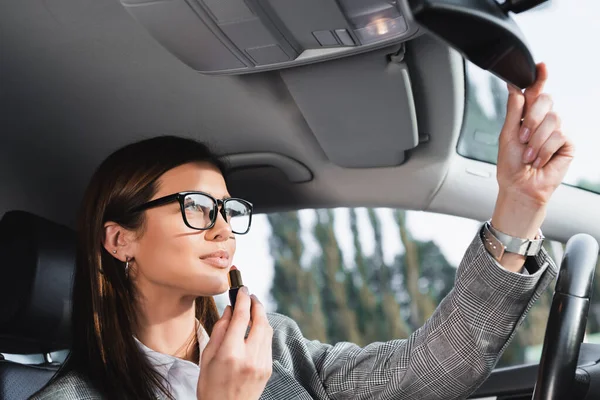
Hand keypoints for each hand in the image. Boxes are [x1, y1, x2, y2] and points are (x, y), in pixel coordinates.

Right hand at [197, 288, 272, 399]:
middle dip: (256, 304)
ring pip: (267, 330)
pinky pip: (268, 343)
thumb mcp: (207, 357)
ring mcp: (261, 363)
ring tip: (252, 310)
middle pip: (259, 320)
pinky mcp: (268, 369)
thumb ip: (219, 330)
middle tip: (249, 296)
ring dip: (261, 316)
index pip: (241, 316)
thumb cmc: (210, 386)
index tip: (242, 288)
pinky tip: (255, 329)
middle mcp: (249, 357)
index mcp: (230, 353)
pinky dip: (263, 331)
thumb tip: (229, 309)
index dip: (242, 298)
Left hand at [496, 63, 574, 206]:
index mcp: (526, 116)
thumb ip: (513, 111)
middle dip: (532, 118)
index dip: (539, 78)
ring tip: (529, 156)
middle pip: (545, 100)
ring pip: (552, 119)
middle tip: (522, 138)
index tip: (540, 65)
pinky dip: (545, 150)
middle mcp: (542, 120)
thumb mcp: (506, 135)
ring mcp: (556, 131)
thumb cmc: (510, 165)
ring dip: (536, 140)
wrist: (520, 187)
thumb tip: (515, 88)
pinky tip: (540, 161)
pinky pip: (559, 135)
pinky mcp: (567, 143)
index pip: (534, 92)